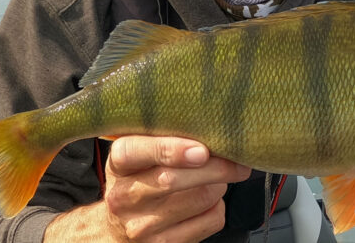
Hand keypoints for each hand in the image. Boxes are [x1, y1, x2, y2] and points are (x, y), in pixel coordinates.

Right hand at [103, 135, 250, 241]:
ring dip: (219, 184)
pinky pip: (210, 220)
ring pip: (200, 198)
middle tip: (236, 159)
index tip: (201, 150)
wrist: (120, 228)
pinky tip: (209, 200)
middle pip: (172, 179)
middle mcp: (124, 196)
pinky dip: (219, 206)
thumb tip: (212, 125)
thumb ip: (165, 136)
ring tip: (216, 177)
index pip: (134, 152)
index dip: (170, 150)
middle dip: (214, 167)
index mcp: (119, 164)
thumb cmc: (141, 179)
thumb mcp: (141, 153)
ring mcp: (142, 226)